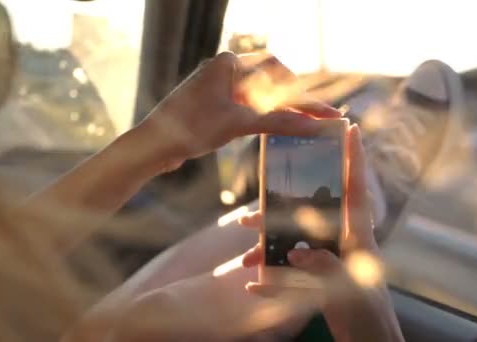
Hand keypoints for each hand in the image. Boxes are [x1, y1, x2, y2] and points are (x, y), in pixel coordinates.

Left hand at [131, 52, 341, 165]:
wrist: (154, 145)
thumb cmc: (190, 127)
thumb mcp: (239, 123)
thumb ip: (278, 122)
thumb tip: (313, 125)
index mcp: (228, 63)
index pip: (276, 69)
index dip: (301, 90)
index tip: (322, 110)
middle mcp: (224, 70)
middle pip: (269, 82)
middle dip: (293, 101)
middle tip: (319, 118)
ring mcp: (218, 88)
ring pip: (259, 96)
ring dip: (280, 110)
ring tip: (305, 125)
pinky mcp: (213, 106)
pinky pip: (246, 107)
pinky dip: (263, 118)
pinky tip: (277, 129)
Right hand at [238, 125, 404, 341]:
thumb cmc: (369, 316)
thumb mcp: (348, 287)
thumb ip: (324, 264)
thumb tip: (297, 251)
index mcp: (357, 236)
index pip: (355, 190)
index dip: (354, 159)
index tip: (351, 129)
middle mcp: (341, 243)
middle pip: (309, 215)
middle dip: (280, 212)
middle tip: (253, 211)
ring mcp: (329, 263)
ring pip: (293, 244)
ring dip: (269, 250)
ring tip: (246, 258)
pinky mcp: (319, 284)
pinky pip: (290, 277)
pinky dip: (272, 282)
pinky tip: (254, 286)